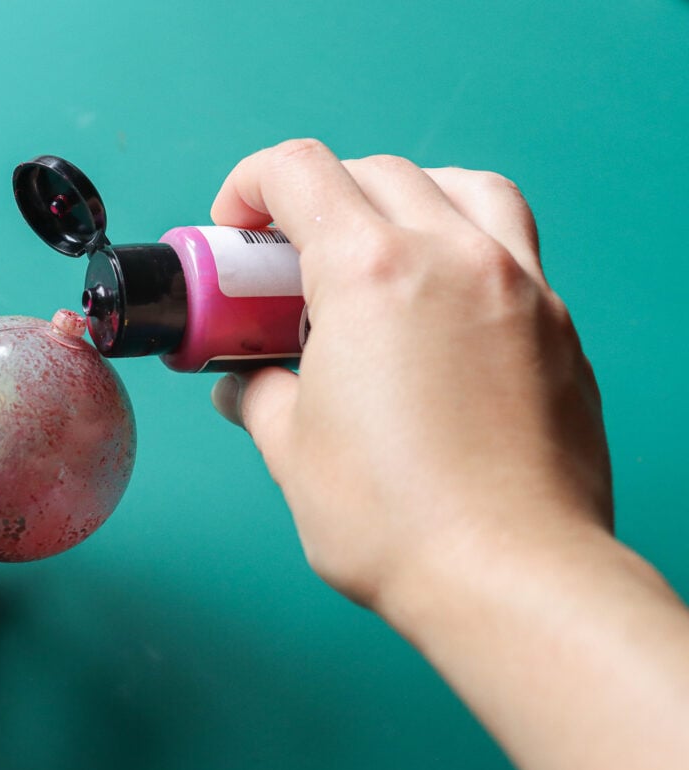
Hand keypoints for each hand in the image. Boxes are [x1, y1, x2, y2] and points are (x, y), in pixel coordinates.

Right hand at [208, 140, 611, 608]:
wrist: (510, 575)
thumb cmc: (396, 518)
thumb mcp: (291, 451)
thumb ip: (259, 395)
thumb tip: (248, 384)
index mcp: (371, 273)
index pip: (299, 172)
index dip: (249, 185)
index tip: (234, 229)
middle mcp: (452, 257)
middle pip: (373, 173)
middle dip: (315, 200)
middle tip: (288, 263)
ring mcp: (518, 285)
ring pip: (460, 185)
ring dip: (403, 196)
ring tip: (377, 248)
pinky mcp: (557, 326)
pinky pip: (511, 243)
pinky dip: (464, 242)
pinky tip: (438, 302)